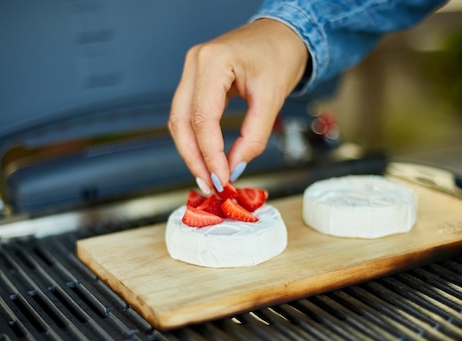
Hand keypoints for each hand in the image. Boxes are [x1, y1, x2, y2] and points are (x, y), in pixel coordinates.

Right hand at [168, 18, 307, 192]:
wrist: (283, 34)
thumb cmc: (280, 55)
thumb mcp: (273, 98)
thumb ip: (253, 136)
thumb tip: (235, 167)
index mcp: (212, 62)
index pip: (202, 118)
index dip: (210, 155)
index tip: (222, 179)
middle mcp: (195, 64)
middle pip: (181, 122)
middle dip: (194, 158)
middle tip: (209, 185)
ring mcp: (192, 71)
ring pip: (179, 121)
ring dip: (191, 152)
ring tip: (208, 177)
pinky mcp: (196, 80)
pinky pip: (188, 115)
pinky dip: (196, 139)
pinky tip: (206, 159)